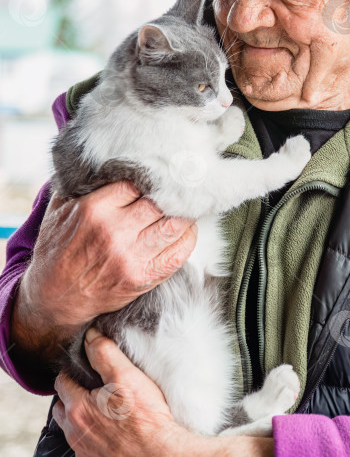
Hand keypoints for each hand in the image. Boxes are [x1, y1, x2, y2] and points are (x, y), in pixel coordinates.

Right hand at [12, 180, 196, 363]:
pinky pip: (178, 253)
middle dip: (172, 194)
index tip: (157, 177)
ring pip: (174, 226)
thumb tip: (102, 159)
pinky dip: (188, 238)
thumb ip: (82, 183)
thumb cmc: (58, 248)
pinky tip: (185, 229)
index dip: (149, 179)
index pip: (137, 183)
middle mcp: (115, 232)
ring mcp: (131, 257)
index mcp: (95, 209)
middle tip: (180, 187)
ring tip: (187, 206)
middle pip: (160, 203)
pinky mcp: (143, 277)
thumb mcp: (60, 209)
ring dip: (185, 214)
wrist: (54, 297)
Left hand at [54, 329, 273, 456]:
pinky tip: (112, 424)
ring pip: (73, 425)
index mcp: (77, 408)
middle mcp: (76, 431)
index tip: (87, 362)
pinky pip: (87, 441)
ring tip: (103, 402)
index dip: (74, 368)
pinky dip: (93, 431)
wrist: (162, 455)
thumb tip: (91, 336)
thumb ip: (105, 354)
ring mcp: (85, 449)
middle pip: (64, 404)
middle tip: (94, 382)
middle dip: (74, 391)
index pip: (62, 380)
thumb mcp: (127, 377)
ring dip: (82, 412)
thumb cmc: (146, 419)